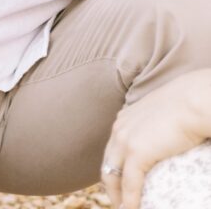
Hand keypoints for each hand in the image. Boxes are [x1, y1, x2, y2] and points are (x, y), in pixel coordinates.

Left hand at [101, 70, 210, 208]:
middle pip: (108, 164)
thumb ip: (154, 127)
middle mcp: (119, 129)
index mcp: (124, 120)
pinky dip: (130, 201)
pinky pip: (129, 184)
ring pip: (113, 176)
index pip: (112, 151)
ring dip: (118, 197)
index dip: (115, 170)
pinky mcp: (137, 153)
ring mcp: (125, 140)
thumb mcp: (160, 115)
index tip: (120, 186)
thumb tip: (165, 139)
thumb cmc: (185, 105)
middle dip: (112, 187)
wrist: (192, 101)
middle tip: (120, 204)